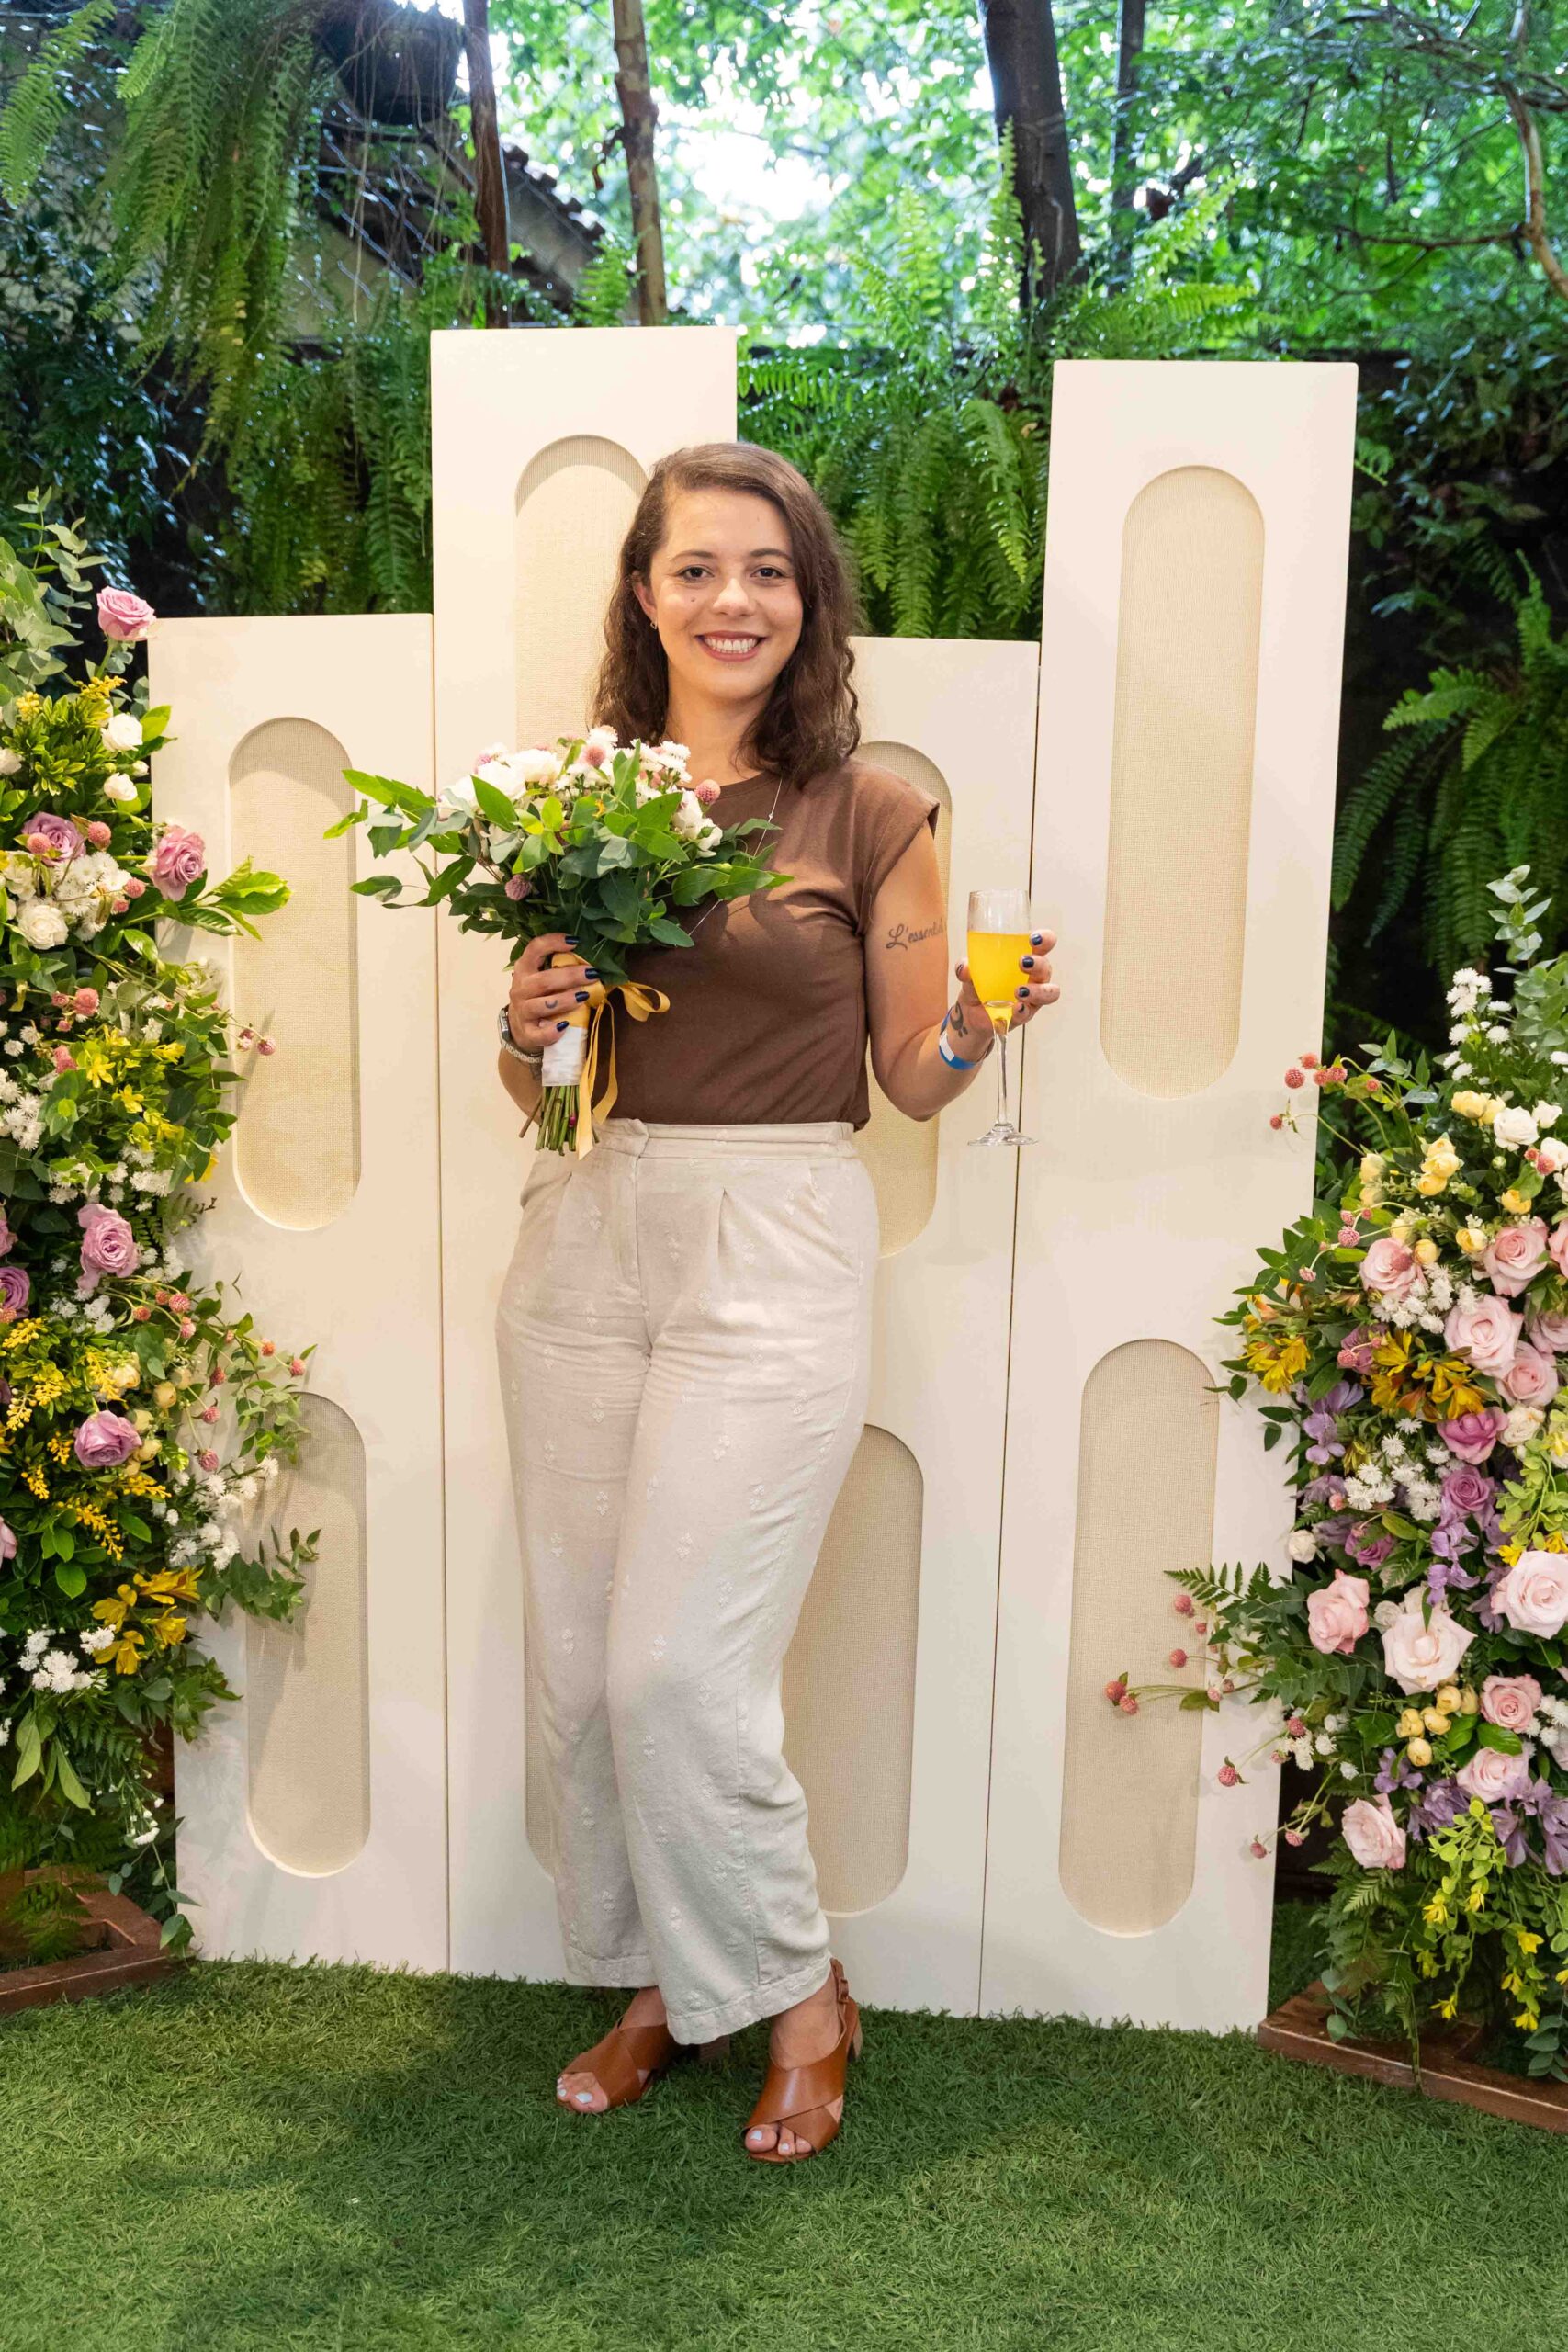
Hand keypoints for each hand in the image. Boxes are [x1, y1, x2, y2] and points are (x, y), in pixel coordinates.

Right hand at [504, 932, 598, 1053]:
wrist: (521, 1029)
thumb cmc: (539, 997)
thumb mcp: (543, 979)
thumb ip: (559, 968)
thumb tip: (591, 962)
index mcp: (525, 969)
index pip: (534, 949)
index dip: (553, 942)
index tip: (575, 941)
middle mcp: (520, 988)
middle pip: (544, 980)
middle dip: (570, 976)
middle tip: (592, 974)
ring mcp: (522, 1011)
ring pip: (542, 1005)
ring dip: (565, 1000)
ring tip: (584, 997)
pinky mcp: (527, 1033)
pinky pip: (539, 1033)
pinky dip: (552, 1031)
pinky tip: (565, 1026)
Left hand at [951, 926, 1059, 1043]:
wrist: (970, 1014)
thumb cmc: (977, 986)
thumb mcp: (968, 975)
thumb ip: (965, 969)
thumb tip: (964, 967)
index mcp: (1024, 958)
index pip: (1043, 945)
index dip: (1045, 939)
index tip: (1034, 938)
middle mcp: (1033, 977)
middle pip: (1046, 967)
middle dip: (1038, 963)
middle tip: (1022, 962)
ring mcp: (1032, 997)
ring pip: (1049, 992)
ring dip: (1038, 990)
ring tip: (1019, 991)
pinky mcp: (1024, 1014)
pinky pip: (1030, 1012)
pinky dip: (1023, 1010)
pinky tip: (1016, 1008)